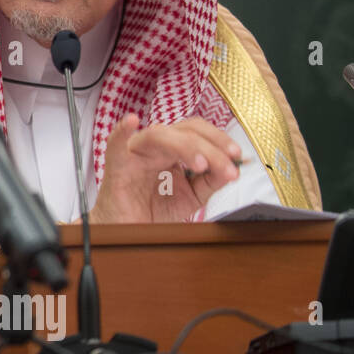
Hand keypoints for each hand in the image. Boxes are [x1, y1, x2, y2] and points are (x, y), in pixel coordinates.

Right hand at [90, 114, 241, 224]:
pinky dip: (122, 130)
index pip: (198, 132)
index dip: (219, 140)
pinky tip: (132, 121)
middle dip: (211, 147)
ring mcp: (135, 152)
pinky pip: (115, 143)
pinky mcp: (116, 164)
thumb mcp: (192, 196)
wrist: (130, 232)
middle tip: (228, 167)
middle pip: (184, 131)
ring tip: (201, 165)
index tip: (237, 157)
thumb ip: (211, 181)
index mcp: (172, 150)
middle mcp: (155, 146)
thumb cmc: (154, 210)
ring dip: (185, 145)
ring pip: (160, 135)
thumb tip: (233, 168)